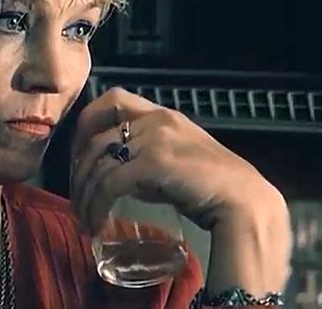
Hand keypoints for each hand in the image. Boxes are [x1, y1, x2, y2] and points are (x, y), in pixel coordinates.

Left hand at [69, 87, 282, 235]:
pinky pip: (109, 182)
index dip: (86, 125)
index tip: (79, 156)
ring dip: (84, 191)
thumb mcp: (172, 163)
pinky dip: (97, 204)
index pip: (111, 99)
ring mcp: (155, 139)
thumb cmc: (211, 188)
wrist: (246, 204)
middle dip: (77, 166)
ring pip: (98, 160)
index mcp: (161, 114)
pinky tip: (96, 221)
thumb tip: (112, 176)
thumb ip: (143, 161)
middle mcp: (155, 119)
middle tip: (76, 193)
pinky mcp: (155, 162)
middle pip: (94, 133)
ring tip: (84, 216)